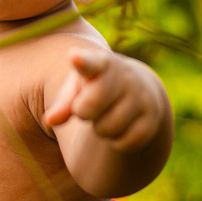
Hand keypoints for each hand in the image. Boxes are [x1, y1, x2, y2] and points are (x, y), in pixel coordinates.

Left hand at [42, 48, 163, 151]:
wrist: (139, 88)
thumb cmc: (96, 86)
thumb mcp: (77, 88)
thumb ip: (63, 103)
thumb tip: (50, 120)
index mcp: (102, 63)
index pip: (92, 63)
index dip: (83, 61)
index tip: (75, 58)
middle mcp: (125, 77)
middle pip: (91, 106)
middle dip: (83, 112)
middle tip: (87, 106)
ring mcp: (142, 98)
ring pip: (107, 128)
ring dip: (100, 129)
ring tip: (106, 115)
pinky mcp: (151, 121)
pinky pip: (124, 142)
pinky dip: (117, 141)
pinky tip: (121, 126)